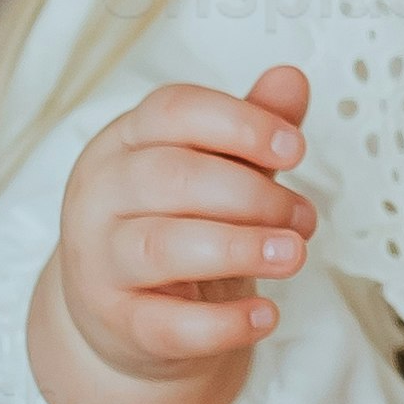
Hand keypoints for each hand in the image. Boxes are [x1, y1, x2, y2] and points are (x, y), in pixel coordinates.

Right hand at [33, 62, 313, 403]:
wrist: (120, 314)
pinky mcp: (117, 323)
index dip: (239, 124)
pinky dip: (222, 323)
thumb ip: (249, 131)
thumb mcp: (212, 170)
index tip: (295, 147)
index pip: (173, 111)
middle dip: (250, 194)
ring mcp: (101, 261)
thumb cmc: (172, 226)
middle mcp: (102, 195)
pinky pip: (167, 324)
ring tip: (294, 255)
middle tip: (303, 218)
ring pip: (162, 246)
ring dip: (238, 248)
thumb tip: (291, 79)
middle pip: (171, 177)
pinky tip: (266, 315)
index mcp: (125, 143)